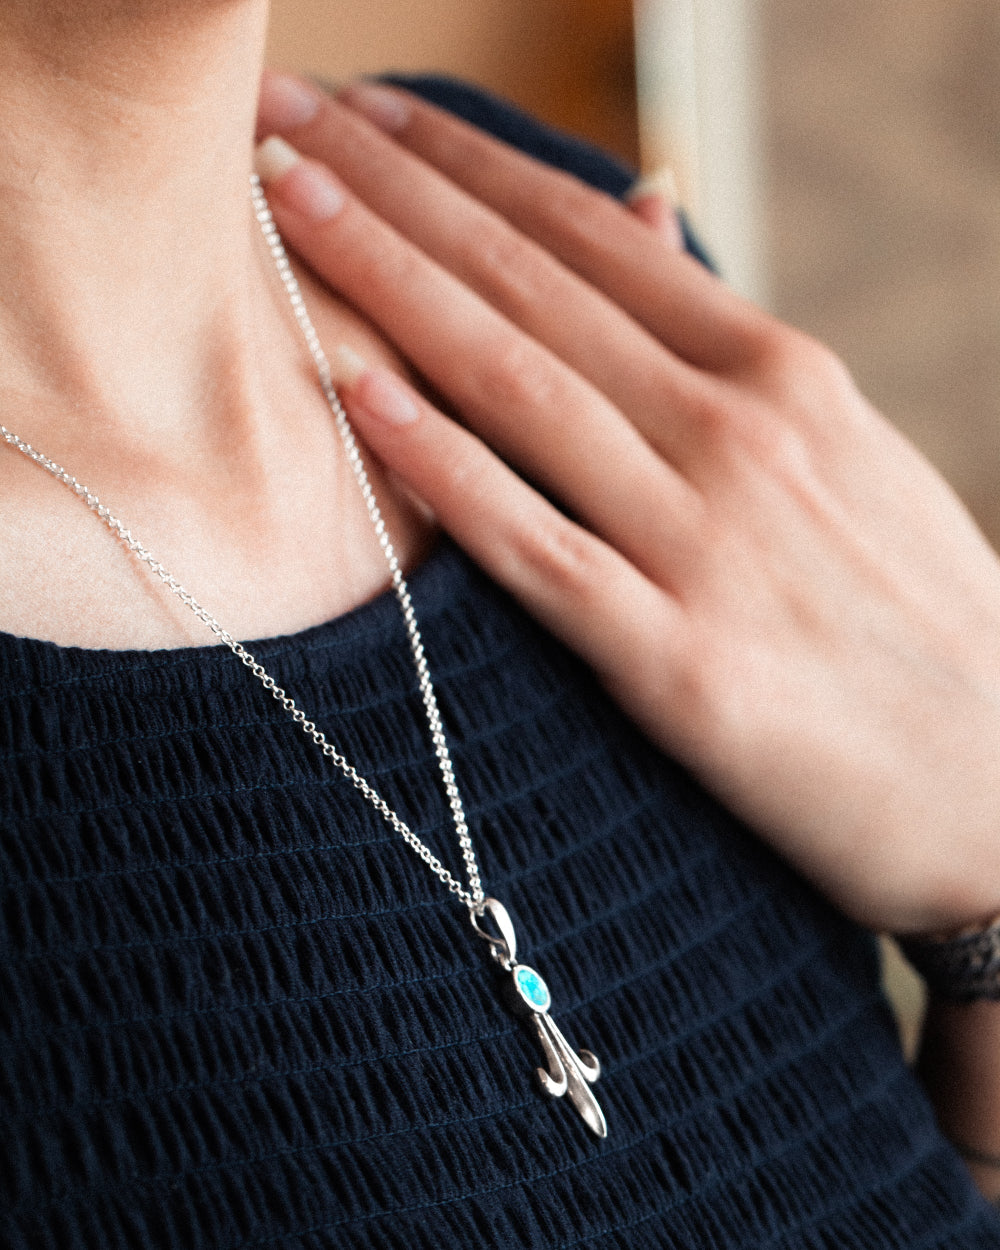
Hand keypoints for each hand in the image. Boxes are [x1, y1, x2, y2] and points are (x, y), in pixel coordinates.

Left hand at [255, 73, 999, 934]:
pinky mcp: (677, 663)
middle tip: (283, 120)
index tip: (373, 113)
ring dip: (391, 288)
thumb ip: (728, 348)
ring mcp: (706, 545)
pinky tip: (360, 397)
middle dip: (394, 193)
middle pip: (535, 287)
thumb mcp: (844, 450)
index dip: (468, 166)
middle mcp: (741, 432)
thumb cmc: (915, 614)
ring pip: (521, 389)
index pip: (593, 236)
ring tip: (284, 209)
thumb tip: (645, 217)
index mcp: (781, 374)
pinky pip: (537, 548)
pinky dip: (446, 470)